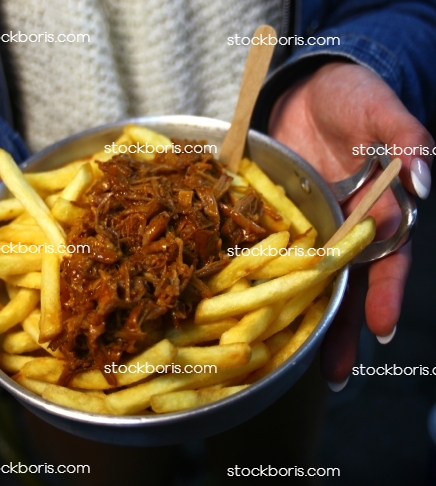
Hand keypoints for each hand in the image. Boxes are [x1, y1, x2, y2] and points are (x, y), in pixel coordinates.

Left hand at [268, 62, 433, 385]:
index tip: (379, 329)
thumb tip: (424, 180)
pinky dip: (263, 277)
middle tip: (334, 374)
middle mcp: (341, 228)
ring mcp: (307, 227)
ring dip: (303, 317)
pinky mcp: (275, 218)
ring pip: (307, 278)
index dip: (384, 294)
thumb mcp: (383, 112)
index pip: (386, 261)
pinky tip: (251, 306)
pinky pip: (270, 251)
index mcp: (376, 211)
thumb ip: (407, 141)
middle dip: (343, 328)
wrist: (306, 90)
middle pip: (346, 285)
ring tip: (292, 359)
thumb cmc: (352, 99)